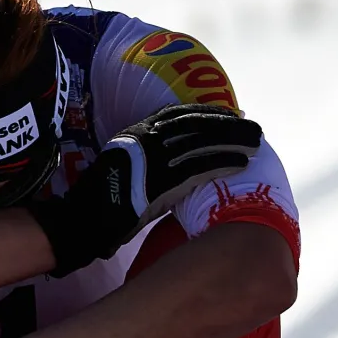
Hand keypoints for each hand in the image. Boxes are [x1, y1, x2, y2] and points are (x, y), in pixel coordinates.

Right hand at [28, 103, 260, 276]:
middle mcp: (142, 141)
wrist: (80, 223)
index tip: (230, 114)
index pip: (177, 115)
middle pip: (194, 125)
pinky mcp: (157, 183)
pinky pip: (196, 169)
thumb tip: (175, 161)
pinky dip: (220, 163)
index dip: (207, 113)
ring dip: (232, 141)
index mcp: (133, 135)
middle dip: (228, 125)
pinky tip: (240, 163)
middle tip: (254, 128)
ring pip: (200, 144)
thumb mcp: (122, 169)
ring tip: (256, 143)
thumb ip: (146, 160)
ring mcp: (149, 161)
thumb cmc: (100, 204)